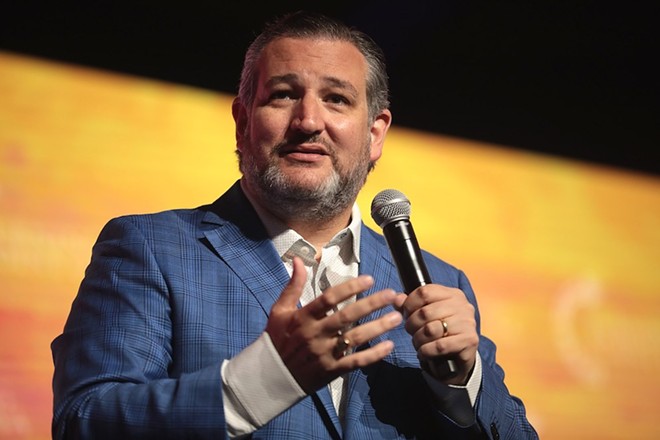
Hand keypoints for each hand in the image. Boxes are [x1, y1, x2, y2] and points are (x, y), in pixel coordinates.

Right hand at [266, 257, 403, 392]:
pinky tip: (388, 345)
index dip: (350, 287)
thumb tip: (298, 259)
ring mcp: (324, 353)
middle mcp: (315, 334)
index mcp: (303, 317)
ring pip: (355, 338)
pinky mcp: (331, 370)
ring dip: (378, 327)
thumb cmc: (277, 338)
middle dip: (371, 304)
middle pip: (347, 316)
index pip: (329, 298)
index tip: (369, 279)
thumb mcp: (280, 310)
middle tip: (391, 295)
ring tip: (396, 317)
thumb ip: (293, 285)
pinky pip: (355, 362)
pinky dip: (373, 354)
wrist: (271, 375)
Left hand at [396, 284, 478, 384]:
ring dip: (418, 339)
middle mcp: (462, 306)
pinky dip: (426, 351)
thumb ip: (410, 305)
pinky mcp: (469, 340)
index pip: (424, 292)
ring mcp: (467, 323)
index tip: (406, 314)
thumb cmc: (441, 330)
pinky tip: (423, 353)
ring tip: (417, 342)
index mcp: (452, 294)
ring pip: (431, 330)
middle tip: (411, 331)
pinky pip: (439, 346)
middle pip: (425, 312)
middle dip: (412, 324)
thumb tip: (397, 299)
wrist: (460, 355)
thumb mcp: (426, 314)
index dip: (409, 304)